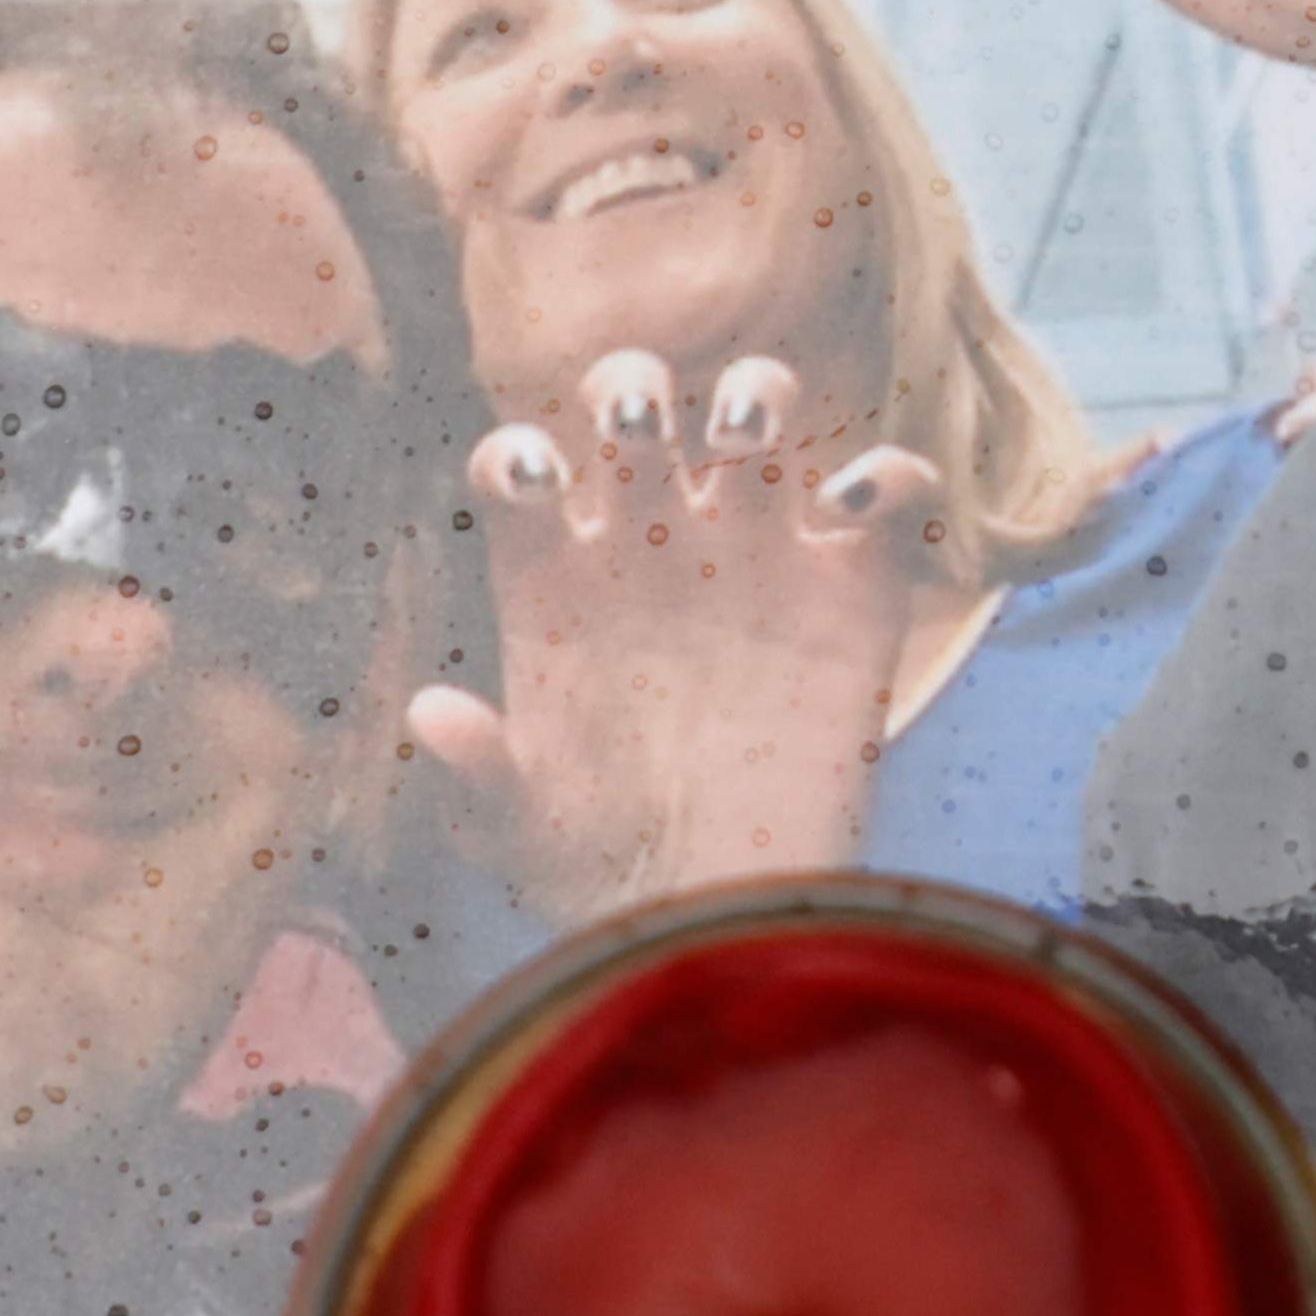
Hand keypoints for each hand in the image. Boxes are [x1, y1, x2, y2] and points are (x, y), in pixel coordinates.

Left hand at [403, 351, 952, 925]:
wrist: (721, 925)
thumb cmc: (601, 878)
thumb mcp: (521, 836)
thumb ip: (476, 774)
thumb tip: (430, 711)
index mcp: (560, 587)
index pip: (521, 468)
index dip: (519, 455)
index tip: (546, 487)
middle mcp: (651, 553)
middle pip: (630, 406)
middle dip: (630, 390)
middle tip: (640, 439)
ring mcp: (755, 562)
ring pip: (753, 410)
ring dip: (751, 394)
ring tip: (741, 444)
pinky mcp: (852, 597)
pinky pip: (885, 492)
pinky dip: (885, 476)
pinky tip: (851, 513)